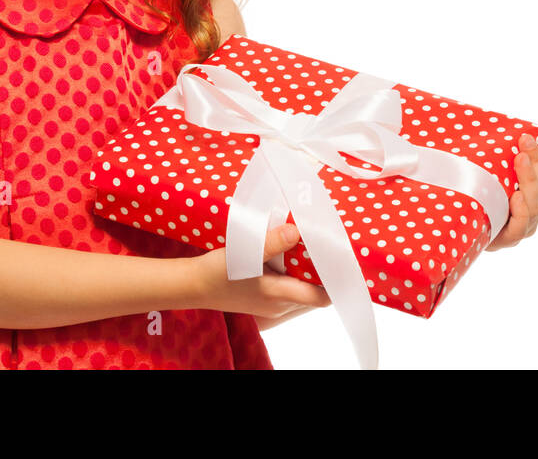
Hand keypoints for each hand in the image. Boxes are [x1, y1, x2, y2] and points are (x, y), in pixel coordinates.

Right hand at [188, 223, 331, 325]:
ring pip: (304, 293)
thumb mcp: (244, 253)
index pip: (321, 297)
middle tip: (333, 249)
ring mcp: (272, 306)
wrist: (192, 286)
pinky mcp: (264, 301)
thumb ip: (272, 242)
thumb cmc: (217, 272)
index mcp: (278, 296)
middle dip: (326, 275)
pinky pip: (291, 292)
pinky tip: (294, 257)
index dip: (337, 282)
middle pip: (315, 295)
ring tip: (317, 250)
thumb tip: (298, 231)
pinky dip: (298, 277)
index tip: (345, 261)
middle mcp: (279, 306)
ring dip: (312, 276)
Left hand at [486, 135, 537, 251]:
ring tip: (520, 159)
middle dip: (537, 162)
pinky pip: (520, 227)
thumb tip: (527, 135)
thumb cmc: (481, 193)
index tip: (530, 139)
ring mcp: (524, 228)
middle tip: (524, 141)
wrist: (461, 225)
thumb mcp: (497, 172)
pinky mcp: (507, 239)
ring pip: (536, 206)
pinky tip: (516, 196)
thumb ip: (515, 157)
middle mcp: (536, 213)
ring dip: (530, 179)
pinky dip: (521, 210)